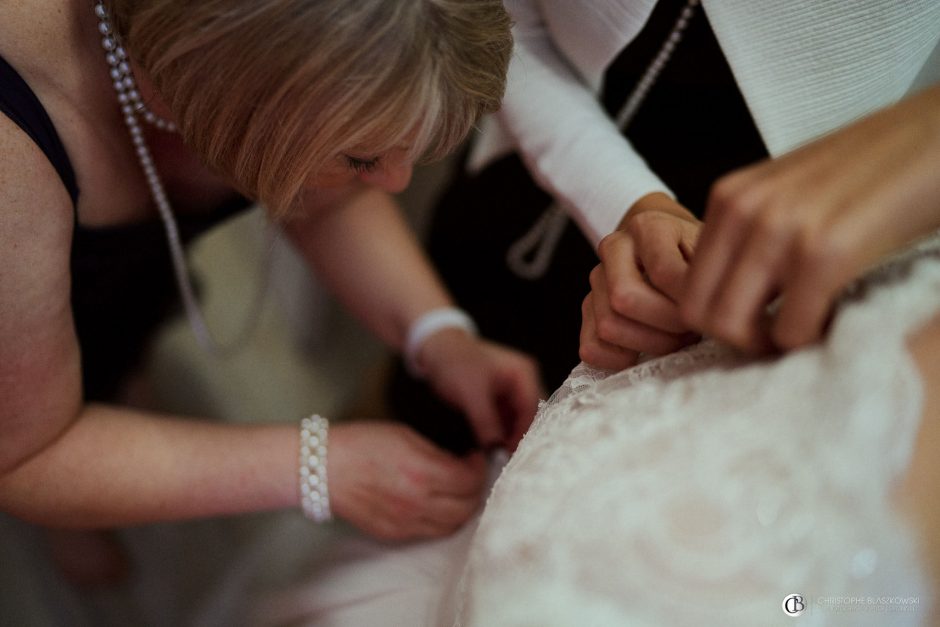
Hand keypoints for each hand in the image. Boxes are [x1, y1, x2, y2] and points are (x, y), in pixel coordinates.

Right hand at [328, 421, 486, 539]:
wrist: (322, 467)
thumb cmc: (360, 443)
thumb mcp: (405, 435)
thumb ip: (437, 453)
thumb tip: (460, 463)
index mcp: (422, 472)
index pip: (470, 481)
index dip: (479, 468)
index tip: (475, 457)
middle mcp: (416, 502)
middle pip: (467, 507)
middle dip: (476, 489)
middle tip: (471, 474)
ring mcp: (404, 523)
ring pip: (452, 525)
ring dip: (462, 508)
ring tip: (457, 490)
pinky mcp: (393, 534)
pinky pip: (430, 533)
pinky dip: (442, 520)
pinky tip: (437, 503)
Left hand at [419, 329, 542, 449]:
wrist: (435, 349)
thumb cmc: (455, 362)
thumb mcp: (471, 394)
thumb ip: (486, 423)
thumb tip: (497, 453)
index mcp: (523, 373)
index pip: (532, 409)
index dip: (523, 433)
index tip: (512, 456)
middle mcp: (523, 382)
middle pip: (529, 417)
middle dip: (519, 438)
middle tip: (508, 462)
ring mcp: (511, 391)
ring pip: (518, 422)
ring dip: (510, 439)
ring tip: (501, 460)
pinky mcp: (499, 400)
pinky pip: (505, 422)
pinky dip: (500, 435)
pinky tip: (494, 450)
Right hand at [579, 192, 701, 369]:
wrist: (668, 242)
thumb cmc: (695, 251)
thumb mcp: (712, 247)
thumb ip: (715, 271)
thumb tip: (719, 309)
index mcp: (648, 226)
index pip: (663, 272)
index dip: (689, 302)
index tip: (709, 312)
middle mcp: (614, 247)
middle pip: (624, 298)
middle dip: (665, 325)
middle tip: (691, 330)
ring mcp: (596, 279)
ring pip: (608, 325)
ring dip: (648, 344)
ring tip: (675, 338)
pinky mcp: (588, 308)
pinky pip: (590, 346)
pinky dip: (617, 359)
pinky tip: (645, 353)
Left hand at [681, 85, 939, 352]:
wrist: (937, 134)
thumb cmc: (871, 168)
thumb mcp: (789, 192)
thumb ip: (752, 234)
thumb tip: (732, 295)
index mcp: (728, 197)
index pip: (685, 286)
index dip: (714, 318)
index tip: (753, 322)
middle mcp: (742, 211)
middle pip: (699, 314)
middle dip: (735, 339)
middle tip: (777, 335)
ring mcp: (779, 230)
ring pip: (733, 328)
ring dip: (769, 344)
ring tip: (804, 328)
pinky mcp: (825, 252)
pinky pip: (791, 329)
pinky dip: (810, 338)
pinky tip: (835, 316)